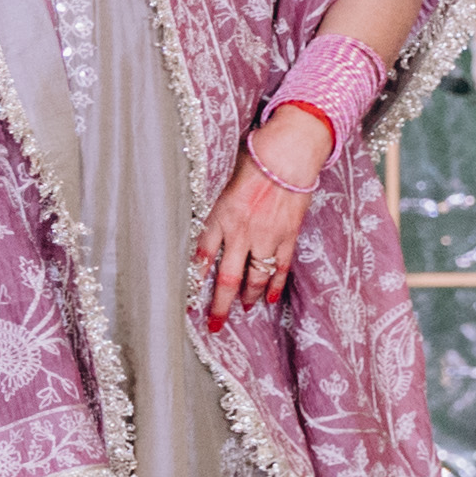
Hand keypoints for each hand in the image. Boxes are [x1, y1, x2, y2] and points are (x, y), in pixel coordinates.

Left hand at [192, 133, 313, 330]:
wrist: (289, 151)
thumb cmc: (254, 156)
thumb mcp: (223, 177)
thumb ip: (215, 203)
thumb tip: (201, 218)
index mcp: (221, 216)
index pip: (201, 255)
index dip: (193, 279)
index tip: (186, 298)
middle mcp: (242, 231)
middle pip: (228, 278)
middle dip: (220, 305)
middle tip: (215, 325)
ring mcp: (267, 236)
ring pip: (255, 277)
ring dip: (248, 296)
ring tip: (243, 309)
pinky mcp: (288, 236)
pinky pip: (280, 267)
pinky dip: (274, 284)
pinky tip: (268, 298)